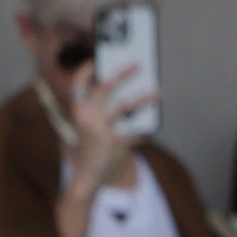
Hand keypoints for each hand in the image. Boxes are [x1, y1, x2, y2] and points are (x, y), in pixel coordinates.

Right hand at [62, 56, 154, 190]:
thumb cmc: (89, 147)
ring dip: (143, 98)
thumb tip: (126, 91)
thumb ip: (99, 110)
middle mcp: (85, 115)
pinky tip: (148, 133)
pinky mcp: (109, 141)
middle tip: (139, 64)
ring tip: (158, 92)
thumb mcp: (88, 126)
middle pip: (105, 87)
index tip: (98, 60)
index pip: (78, 83)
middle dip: (122, 73)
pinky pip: (131, 132)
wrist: (85, 176)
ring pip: (123, 106)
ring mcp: (97, 127)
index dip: (86, 69)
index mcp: (78, 109)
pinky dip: (140, 133)